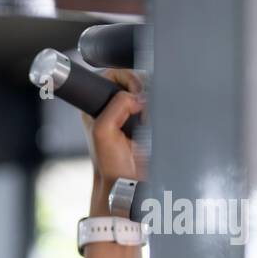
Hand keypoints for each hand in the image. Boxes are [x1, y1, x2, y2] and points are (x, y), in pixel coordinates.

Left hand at [81, 68, 146, 212]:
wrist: (129, 184)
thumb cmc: (111, 164)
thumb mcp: (103, 131)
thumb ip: (116, 106)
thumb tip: (137, 96)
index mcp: (96, 104)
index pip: (112, 73)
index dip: (126, 78)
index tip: (133, 93)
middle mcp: (114, 105)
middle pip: (134, 78)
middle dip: (142, 89)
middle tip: (140, 110)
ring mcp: (132, 113)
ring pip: (149, 89)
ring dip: (152, 100)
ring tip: (145, 120)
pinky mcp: (148, 120)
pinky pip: (159, 104)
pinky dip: (160, 108)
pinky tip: (153, 122)